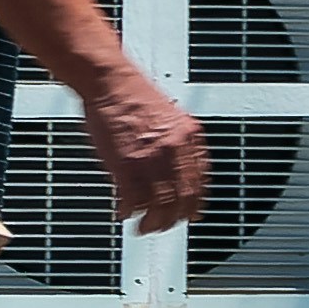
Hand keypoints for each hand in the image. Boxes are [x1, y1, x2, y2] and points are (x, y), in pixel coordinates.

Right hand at [79, 63, 207, 234]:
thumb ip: (176, 144)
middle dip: (173, 218)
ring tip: (144, 227)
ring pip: (160, 203)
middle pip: (182, 197)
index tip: (190, 214)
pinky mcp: (126, 163)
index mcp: (189, 136)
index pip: (200, 181)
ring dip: (152, 221)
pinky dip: (129, 210)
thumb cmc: (131, 94)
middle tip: (163, 226)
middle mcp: (174, 148)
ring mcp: (151, 157)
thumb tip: (175, 171)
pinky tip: (125, 212)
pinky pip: (133, 198)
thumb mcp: (169, 117)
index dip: (195, 203)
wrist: (109, 80)